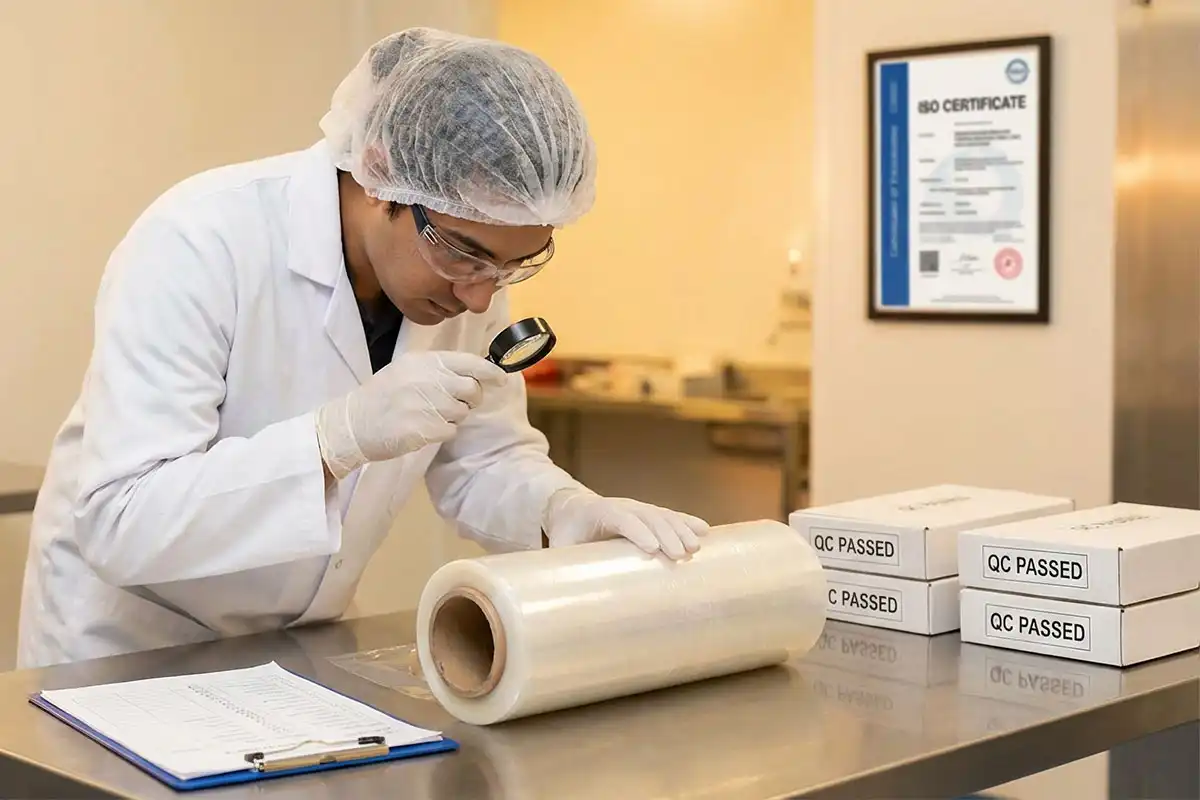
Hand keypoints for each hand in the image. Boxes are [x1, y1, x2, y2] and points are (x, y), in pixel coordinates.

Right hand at [316, 351, 507, 479]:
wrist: (352, 423)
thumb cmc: (382, 396)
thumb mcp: (406, 370)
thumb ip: (438, 369)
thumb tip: (474, 373)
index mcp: (424, 362)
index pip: (469, 362)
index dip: (490, 372)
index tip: (501, 379)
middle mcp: (428, 380)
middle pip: (472, 389)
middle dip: (471, 399)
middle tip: (455, 403)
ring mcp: (426, 405)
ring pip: (462, 412)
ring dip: (452, 416)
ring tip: (427, 414)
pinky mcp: (424, 429)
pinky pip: (451, 430)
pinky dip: (442, 432)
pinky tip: (422, 427)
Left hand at [543, 488, 708, 559]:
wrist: (572, 507)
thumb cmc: (567, 532)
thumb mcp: (560, 547)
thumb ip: (559, 568)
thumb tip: (556, 599)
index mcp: (598, 511)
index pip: (621, 518)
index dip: (637, 531)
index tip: (651, 548)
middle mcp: (622, 506)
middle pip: (648, 516)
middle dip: (666, 534)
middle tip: (681, 555)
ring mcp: (637, 507)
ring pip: (663, 515)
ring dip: (681, 529)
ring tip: (695, 549)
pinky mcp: (648, 513)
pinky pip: (670, 516)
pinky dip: (688, 523)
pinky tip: (705, 531)